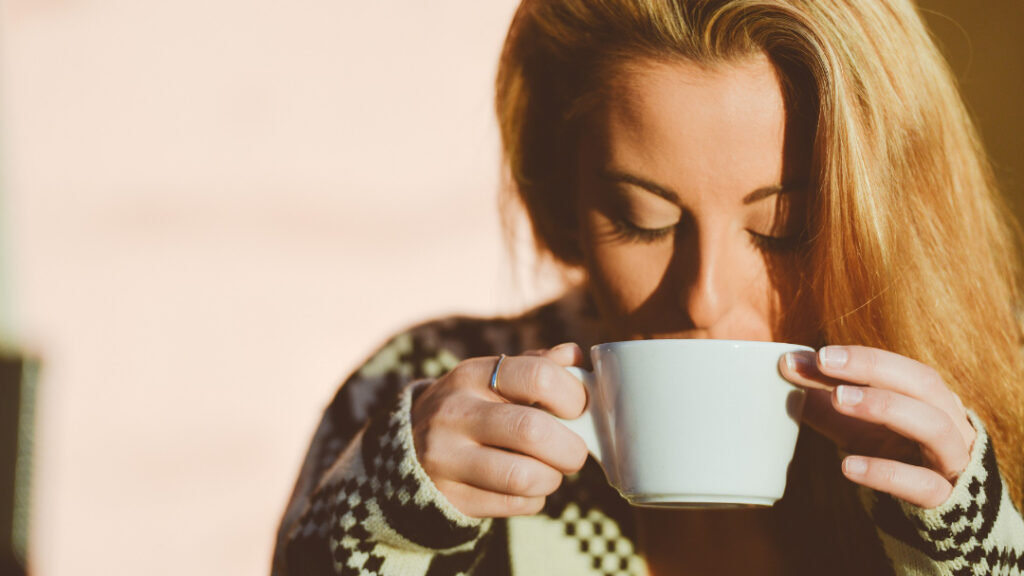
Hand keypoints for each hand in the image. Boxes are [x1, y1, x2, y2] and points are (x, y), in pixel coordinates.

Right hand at [410, 343, 588, 517]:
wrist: (407, 450)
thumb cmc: (471, 409)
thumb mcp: (492, 378)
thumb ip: (536, 366)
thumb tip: (576, 357)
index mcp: (473, 375)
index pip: (538, 376)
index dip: (573, 396)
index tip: (578, 410)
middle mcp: (455, 412)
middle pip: (532, 431)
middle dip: (570, 448)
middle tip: (573, 452)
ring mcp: (446, 457)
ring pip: (523, 476)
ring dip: (551, 478)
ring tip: (549, 471)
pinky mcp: (449, 497)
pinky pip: (512, 504)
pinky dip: (532, 499)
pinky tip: (526, 488)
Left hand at [779, 345, 975, 507]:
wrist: (934, 515)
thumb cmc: (891, 455)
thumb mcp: (856, 424)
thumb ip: (824, 397)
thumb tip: (787, 364)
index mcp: (930, 398)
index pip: (899, 368)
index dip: (861, 357)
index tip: (817, 355)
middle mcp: (950, 422)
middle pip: (924, 383)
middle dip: (873, 367)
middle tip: (824, 362)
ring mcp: (952, 460)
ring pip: (934, 426)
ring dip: (885, 406)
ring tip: (838, 399)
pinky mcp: (945, 499)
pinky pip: (922, 484)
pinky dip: (886, 472)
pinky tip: (848, 465)